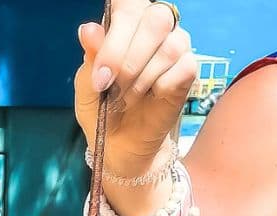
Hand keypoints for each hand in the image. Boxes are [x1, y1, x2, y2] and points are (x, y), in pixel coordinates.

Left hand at [74, 0, 195, 178]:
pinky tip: (151, 96)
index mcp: (125, 22)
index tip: (101, 69)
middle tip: (111, 85)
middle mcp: (154, 28)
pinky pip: (182, 68)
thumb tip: (88, 29)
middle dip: (128, 58)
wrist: (119, 141)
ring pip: (169, 47)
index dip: (116, 32)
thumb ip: (91, 57)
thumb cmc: (101, 107)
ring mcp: (176, 46)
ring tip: (128, 97)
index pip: (129, 3)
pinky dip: (160, 87)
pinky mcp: (189, 70)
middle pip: (155, 19)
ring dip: (142, 78)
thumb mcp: (87, 85)